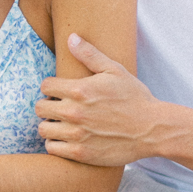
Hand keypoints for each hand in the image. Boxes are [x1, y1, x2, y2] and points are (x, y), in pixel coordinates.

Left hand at [36, 34, 166, 166]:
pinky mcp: (80, 153)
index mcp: (80, 90)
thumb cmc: (135, 97)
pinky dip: (56, 143)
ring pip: (43, 129)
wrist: (152, 129)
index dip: (52, 87)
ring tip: (63, 124)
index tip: (61, 92)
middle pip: (39, 107)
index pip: (45, 86)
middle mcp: (74, 112)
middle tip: (60, 108)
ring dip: (51, 126)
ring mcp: (76, 134)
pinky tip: (67, 138)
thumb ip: (90, 54)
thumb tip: (71, 37)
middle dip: (48, 105)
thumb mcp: (115, 70)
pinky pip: (52, 148)